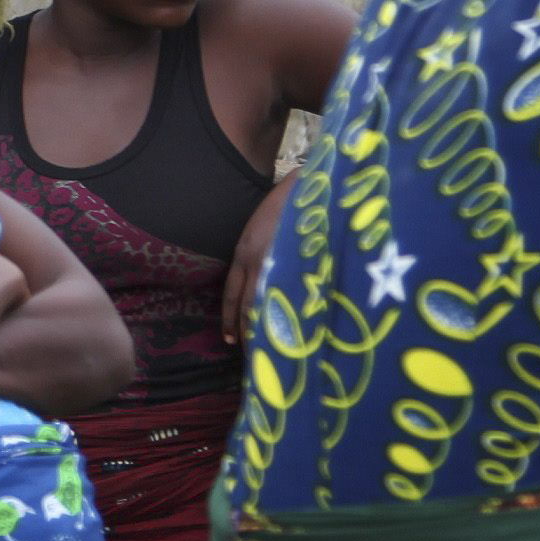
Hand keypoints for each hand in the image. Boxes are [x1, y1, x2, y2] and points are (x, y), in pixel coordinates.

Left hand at [224, 178, 293, 340]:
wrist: (309, 181)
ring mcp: (279, 263)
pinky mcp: (301, 264)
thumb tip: (268, 286)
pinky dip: (294, 318)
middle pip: (247, 306)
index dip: (230, 318)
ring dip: (268, 331)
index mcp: (245, 252)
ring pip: (269, 306)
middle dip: (247, 333)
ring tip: (274, 356)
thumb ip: (263, 255)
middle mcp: (257, 261)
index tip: (230, 340)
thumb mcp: (264, 229)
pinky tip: (300, 335)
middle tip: (251, 359)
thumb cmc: (288, 202)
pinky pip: (295, 298)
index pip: (231, 293)